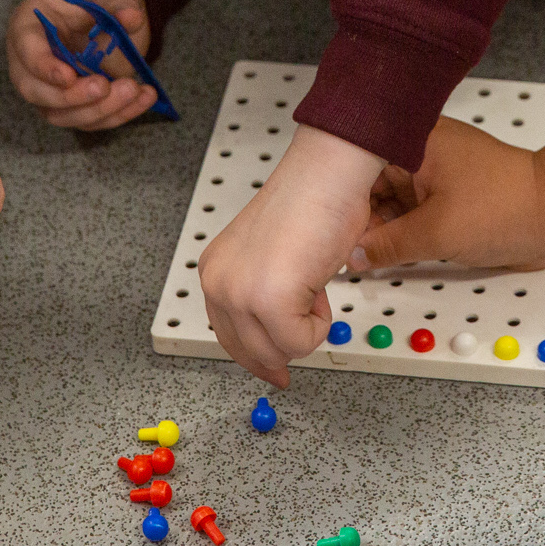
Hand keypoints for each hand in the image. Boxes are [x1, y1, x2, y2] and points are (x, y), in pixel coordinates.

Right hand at [3, 0, 159, 129]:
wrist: (109, 2)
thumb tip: (131, 18)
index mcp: (29, 25)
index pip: (25, 50)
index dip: (43, 67)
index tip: (68, 76)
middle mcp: (31, 61)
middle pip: (36, 91)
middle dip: (70, 97)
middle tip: (104, 87)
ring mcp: (51, 86)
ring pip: (61, 114)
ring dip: (98, 111)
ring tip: (134, 90)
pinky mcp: (75, 102)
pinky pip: (89, 119)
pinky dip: (117, 114)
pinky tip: (144, 98)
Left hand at [197, 124, 384, 385]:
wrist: (327, 174)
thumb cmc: (313, 202)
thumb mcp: (271, 258)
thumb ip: (263, 295)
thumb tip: (276, 342)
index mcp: (216, 271)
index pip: (229, 336)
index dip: (259, 356)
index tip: (276, 371)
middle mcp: (219, 283)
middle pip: (251, 352)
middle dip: (288, 342)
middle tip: (312, 316)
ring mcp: (239, 293)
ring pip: (277, 351)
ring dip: (307, 327)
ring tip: (313, 283)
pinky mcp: (267, 302)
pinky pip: (301, 343)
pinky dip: (321, 322)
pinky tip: (319, 285)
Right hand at [349, 117, 544, 272]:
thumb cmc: (507, 207)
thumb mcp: (436, 232)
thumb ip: (389, 246)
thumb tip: (356, 256)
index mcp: (413, 141)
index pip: (358, 168)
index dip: (340, 202)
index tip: (327, 232)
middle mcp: (421, 152)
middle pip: (371, 186)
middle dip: (360, 220)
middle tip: (342, 252)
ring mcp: (436, 174)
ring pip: (392, 202)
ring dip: (382, 229)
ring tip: (364, 256)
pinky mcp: (449, 196)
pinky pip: (413, 213)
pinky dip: (403, 233)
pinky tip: (390, 254)